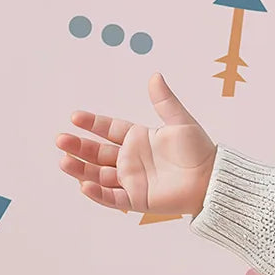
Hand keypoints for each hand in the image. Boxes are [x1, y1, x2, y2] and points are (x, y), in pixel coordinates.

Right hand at [55, 73, 217, 215]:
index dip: (92, 123)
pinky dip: (97, 193)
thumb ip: (164, 101)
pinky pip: (112, 197)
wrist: (213, 179)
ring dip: (80, 169)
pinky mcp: (137, 199)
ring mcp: (132, 180)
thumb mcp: (180, 122)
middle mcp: (131, 159)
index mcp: (139, 139)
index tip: (75, 117)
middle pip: (97, 153)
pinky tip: (84, 184)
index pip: (108, 129)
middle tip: (61, 139)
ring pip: (98, 175)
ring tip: (64, 160)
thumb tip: (155, 76)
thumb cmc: (200, 151)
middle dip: (78, 146)